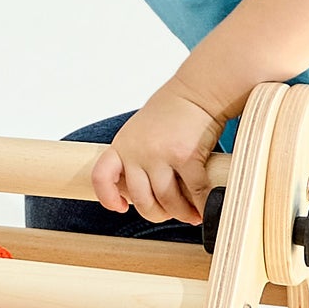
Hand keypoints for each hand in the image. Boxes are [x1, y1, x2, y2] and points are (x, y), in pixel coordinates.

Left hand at [92, 87, 219, 226]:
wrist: (198, 91)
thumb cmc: (174, 112)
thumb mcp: (142, 131)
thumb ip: (138, 157)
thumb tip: (149, 191)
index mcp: (122, 146)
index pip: (101, 176)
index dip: (107, 197)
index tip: (121, 207)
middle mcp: (136, 152)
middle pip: (141, 199)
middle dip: (158, 214)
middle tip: (172, 214)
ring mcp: (159, 154)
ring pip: (167, 200)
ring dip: (182, 213)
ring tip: (192, 215)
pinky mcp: (185, 156)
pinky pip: (194, 192)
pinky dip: (201, 204)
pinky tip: (206, 207)